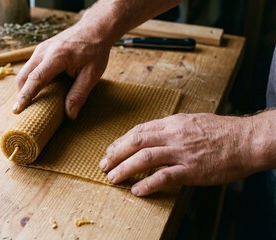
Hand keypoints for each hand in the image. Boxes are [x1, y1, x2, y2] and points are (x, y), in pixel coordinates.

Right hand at [12, 24, 111, 118]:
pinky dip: (28, 80)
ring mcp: (41, 49)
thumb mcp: (92, 74)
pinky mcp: (41, 50)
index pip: (35, 79)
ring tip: (26, 103)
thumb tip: (70, 114)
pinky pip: (30, 67)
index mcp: (56, 57)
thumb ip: (79, 94)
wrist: (95, 28)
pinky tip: (34, 90)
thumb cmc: (95, 50)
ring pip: (24, 71)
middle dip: (20, 94)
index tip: (17, 110)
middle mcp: (44, 51)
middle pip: (23, 75)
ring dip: (23, 87)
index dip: (25, 96)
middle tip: (19, 111)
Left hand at [99, 113, 260, 195]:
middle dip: (115, 154)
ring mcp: (181, 152)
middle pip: (136, 142)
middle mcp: (173, 135)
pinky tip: (137, 190)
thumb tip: (153, 136)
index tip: (110, 150)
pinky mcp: (192, 169)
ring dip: (124, 168)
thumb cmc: (221, 131)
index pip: (139, 130)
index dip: (121, 141)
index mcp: (172, 123)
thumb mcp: (192, 122)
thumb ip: (171, 128)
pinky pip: (164, 177)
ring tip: (112, 178)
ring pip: (145, 158)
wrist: (246, 140)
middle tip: (103, 165)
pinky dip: (148, 183)